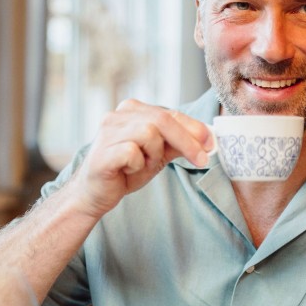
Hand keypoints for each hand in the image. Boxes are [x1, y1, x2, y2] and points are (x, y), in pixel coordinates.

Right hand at [71, 99, 214, 217]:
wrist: (95, 194)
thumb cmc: (126, 171)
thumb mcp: (157, 155)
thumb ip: (177, 144)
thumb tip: (206, 139)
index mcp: (133, 111)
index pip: (170, 113)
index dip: (194, 128)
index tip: (211, 143)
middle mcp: (118, 115)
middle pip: (162, 120)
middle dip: (186, 140)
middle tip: (202, 160)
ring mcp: (108, 131)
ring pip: (149, 133)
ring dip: (154, 155)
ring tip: (144, 166)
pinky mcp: (102, 151)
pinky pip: (132, 152)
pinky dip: (137, 165)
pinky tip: (128, 171)